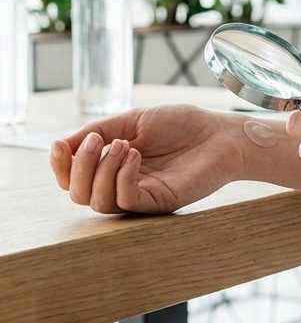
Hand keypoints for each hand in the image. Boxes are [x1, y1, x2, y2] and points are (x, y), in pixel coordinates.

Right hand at [50, 104, 243, 214]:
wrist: (219, 133)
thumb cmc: (182, 124)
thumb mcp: (132, 120)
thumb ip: (98, 130)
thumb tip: (61, 144)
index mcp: (113, 164)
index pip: (72, 177)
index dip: (59, 165)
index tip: (60, 145)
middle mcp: (122, 183)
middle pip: (78, 194)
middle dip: (78, 167)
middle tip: (98, 141)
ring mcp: (140, 195)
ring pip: (98, 202)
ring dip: (101, 171)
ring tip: (122, 145)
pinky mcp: (158, 202)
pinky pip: (125, 201)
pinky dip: (121, 177)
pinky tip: (134, 155)